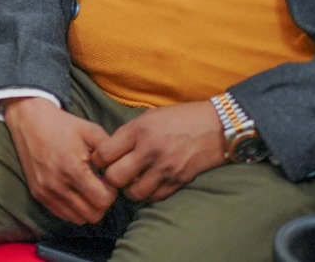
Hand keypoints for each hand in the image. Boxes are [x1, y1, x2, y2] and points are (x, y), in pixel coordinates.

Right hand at [4, 97, 117, 224]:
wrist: (29, 120)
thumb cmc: (64, 125)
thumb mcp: (91, 131)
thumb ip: (112, 153)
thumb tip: (127, 173)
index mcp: (72, 169)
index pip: (102, 201)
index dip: (111, 192)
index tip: (107, 179)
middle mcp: (57, 185)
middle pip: (93, 215)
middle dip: (102, 203)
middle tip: (100, 186)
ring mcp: (46, 192)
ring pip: (78, 219)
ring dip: (88, 207)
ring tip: (87, 188)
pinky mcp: (38, 194)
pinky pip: (63, 215)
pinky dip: (73, 208)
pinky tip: (75, 191)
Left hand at [90, 101, 224, 203]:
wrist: (216, 126)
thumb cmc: (180, 118)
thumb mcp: (149, 116)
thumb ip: (128, 134)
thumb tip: (108, 151)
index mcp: (138, 130)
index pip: (104, 153)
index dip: (98, 159)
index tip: (101, 159)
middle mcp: (149, 150)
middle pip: (115, 177)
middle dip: (110, 178)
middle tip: (114, 173)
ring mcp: (165, 168)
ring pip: (133, 193)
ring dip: (129, 189)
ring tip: (132, 181)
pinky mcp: (178, 181)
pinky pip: (154, 198)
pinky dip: (148, 194)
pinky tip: (148, 184)